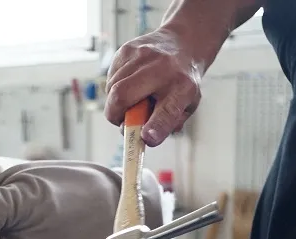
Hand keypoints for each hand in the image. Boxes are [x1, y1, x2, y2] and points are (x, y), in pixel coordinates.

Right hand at [105, 26, 203, 146]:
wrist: (183, 44)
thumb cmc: (182, 82)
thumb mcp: (186, 106)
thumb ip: (166, 124)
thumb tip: (141, 135)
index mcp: (183, 88)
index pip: (167, 111)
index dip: (154, 128)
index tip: (145, 137)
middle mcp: (162, 69)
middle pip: (122, 95)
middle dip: (115, 115)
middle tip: (121, 122)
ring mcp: (142, 56)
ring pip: (112, 88)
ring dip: (116, 102)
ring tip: (132, 99)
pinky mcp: (126, 50)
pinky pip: (110, 78)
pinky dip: (115, 87)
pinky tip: (130, 84)